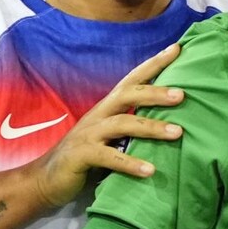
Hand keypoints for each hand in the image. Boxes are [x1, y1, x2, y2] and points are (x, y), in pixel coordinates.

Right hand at [25, 45, 186, 209]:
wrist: (46, 180)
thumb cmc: (86, 157)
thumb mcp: (110, 138)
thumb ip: (132, 128)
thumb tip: (172, 123)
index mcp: (107, 108)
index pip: (132, 80)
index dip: (153, 63)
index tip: (177, 48)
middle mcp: (98, 115)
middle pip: (127, 95)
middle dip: (155, 92)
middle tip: (181, 94)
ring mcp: (88, 134)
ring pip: (122, 124)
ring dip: (151, 127)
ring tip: (178, 133)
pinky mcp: (81, 155)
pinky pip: (108, 157)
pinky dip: (130, 163)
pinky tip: (150, 170)